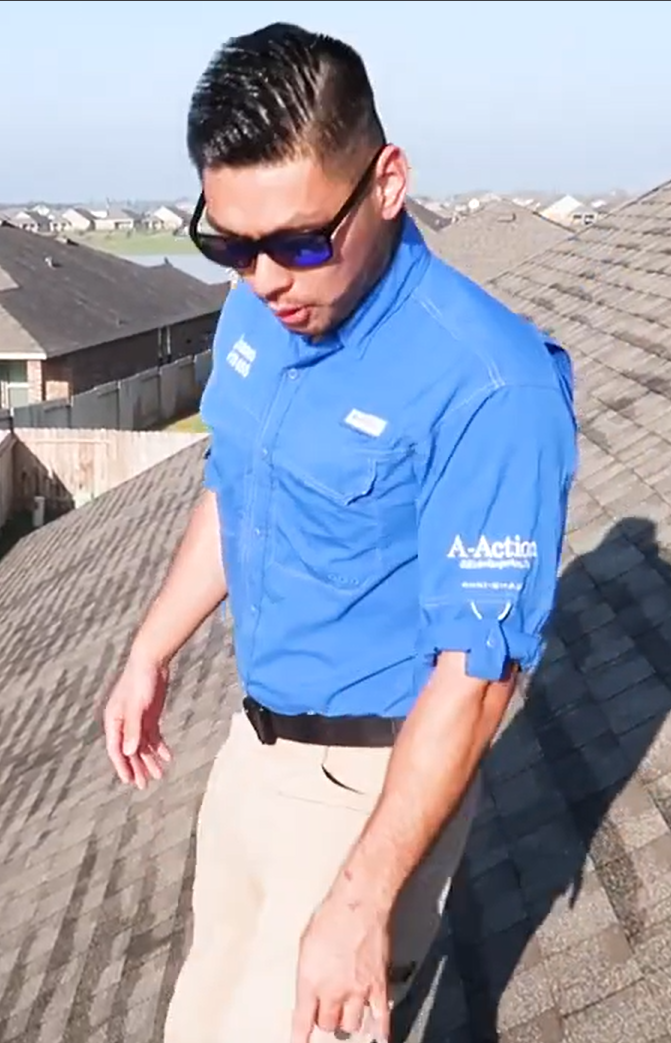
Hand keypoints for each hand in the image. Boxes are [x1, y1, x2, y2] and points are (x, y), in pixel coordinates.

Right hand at [103, 653, 171, 788]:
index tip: (129, 781)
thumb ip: (133, 728)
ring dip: (150, 760)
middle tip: (145, 785)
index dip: (122, 766)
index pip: (115, 749)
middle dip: (137, 768)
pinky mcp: (149, 716)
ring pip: (142, 746)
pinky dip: (159, 747)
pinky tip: (167, 757)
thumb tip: (128, 752)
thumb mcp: (137, 705)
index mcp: (114, 720)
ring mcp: (137, 720)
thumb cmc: (140, 680)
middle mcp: (123, 722)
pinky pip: (153, 737)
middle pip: (129, 750)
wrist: (152, 660)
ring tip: (159, 776)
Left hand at [291, 890, 390, 1042]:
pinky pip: (380, 1018)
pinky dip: (380, 1031)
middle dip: (326, 1019)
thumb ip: (307, 972)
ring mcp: (358, 992)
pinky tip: (379, 1038)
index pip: (303, 1022)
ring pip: (351, 1025)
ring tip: (347, 1009)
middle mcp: (333, 992)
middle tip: (327, 1009)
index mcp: (311, 981)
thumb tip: (308, 987)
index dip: (300, 1038)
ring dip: (348, 1020)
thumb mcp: (306, 943)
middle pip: (328, 1024)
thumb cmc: (330, 915)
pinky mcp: (379, 986)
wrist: (360, 904)